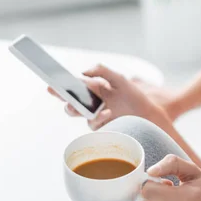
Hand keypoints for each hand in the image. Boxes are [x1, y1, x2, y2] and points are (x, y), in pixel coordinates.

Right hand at [48, 64, 172, 130]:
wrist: (149, 116)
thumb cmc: (134, 97)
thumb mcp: (120, 80)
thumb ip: (102, 71)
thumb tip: (82, 72)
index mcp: (93, 91)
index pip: (73, 88)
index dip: (60, 86)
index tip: (51, 84)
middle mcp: (91, 105)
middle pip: (70, 102)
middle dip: (62, 98)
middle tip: (60, 94)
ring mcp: (95, 117)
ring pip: (79, 114)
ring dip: (80, 108)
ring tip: (84, 104)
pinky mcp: (102, 129)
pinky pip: (94, 124)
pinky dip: (99, 118)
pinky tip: (107, 112)